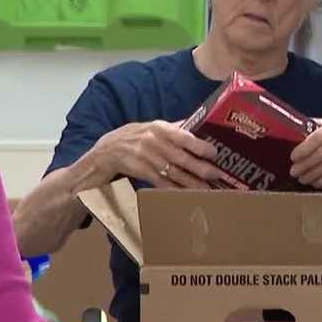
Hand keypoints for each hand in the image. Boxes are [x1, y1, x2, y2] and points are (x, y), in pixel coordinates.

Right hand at [89, 120, 224, 188]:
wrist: (104, 154)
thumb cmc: (132, 138)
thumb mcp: (150, 128)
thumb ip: (172, 128)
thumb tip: (196, 124)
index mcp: (158, 128)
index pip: (182, 135)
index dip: (199, 145)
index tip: (214, 152)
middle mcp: (152, 142)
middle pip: (180, 157)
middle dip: (200, 167)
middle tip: (217, 175)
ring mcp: (145, 158)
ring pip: (173, 173)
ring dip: (191, 183)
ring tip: (207, 189)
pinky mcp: (140, 173)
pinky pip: (161, 183)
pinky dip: (174, 191)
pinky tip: (186, 196)